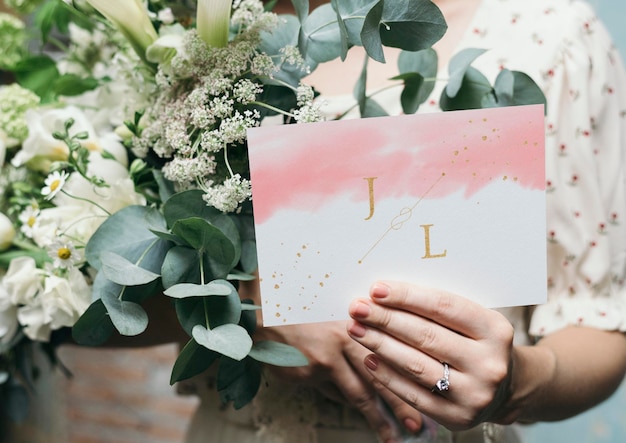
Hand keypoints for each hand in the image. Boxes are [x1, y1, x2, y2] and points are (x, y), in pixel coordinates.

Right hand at [255, 320, 425, 441]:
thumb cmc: (303, 309)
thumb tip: (379, 363)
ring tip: (395, 436)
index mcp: (362, 317)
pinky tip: (364, 417)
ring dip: (381, 417)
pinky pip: (335, 391)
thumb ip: (358, 334)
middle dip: (404, 402)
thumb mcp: (334, 315)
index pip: (395, 347)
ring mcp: (333, 352)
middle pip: (385, 373)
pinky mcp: (315, 368)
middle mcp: (351, 333)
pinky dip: (348, 403)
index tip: (432, 390)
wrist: (265, 307)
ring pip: (362, 391)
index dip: (415, 371)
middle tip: (420, 426)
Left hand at [347, 281, 516, 430]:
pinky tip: (369, 359)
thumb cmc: (476, 343)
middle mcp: (489, 363)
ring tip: (355, 329)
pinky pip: (413, 394)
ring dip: (380, 345)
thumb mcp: (472, 321)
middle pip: (426, 336)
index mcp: (495, 329)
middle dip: (385, 319)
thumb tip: (384, 295)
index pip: (443, 307)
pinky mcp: (458, 418)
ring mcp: (475, 394)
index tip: (375, 289)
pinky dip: (387, 376)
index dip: (406, 296)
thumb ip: (437, 308)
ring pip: (416, 365)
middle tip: (357, 308)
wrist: (505, 389)